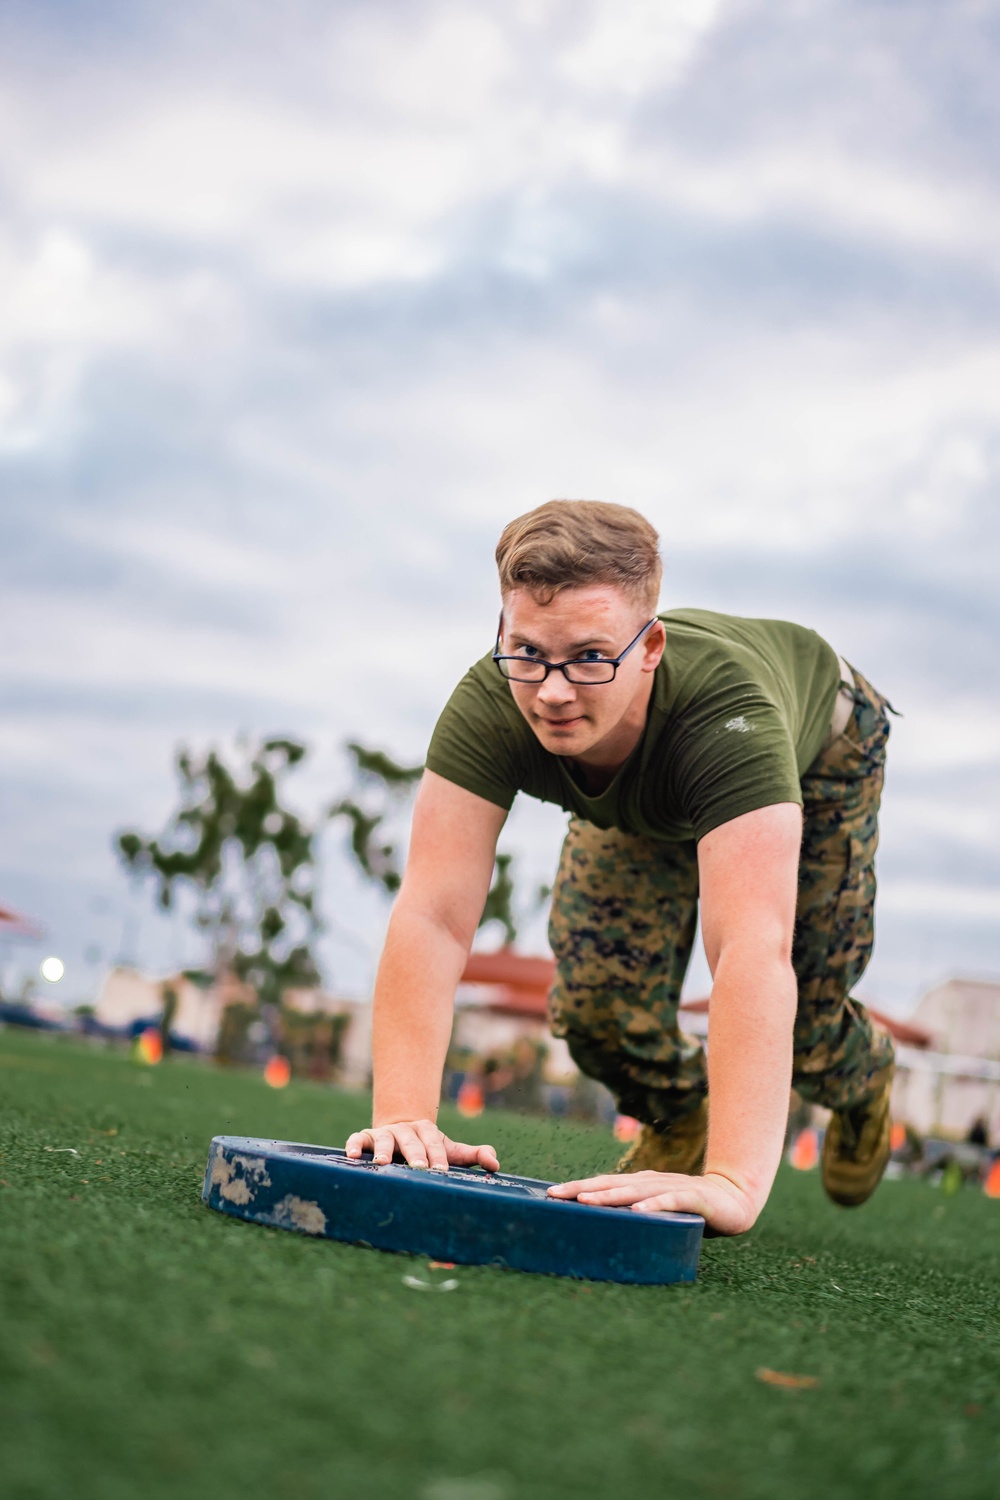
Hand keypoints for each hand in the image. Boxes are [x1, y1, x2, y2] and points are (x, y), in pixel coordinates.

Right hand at [345, 1119, 498, 1173]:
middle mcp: (405, 1130)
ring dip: (382, 1150)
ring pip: (383, 1139)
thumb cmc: (428, 1149)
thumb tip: (496, 1164)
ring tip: (382, 1163)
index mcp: (427, 1131)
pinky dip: (353, 1146)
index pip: (434, 1143)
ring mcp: (383, 1133)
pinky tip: (351, 1157)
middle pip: (411, 1141)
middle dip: (415, 1154)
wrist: (401, 1131)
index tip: (442, 1172)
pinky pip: (357, 1139)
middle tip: (419, 1169)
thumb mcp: (451, 1150)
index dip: (438, 1156)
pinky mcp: (364, 1138)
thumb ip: (474, 1155)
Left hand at [547, 1169, 757, 1235]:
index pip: (605, 1184)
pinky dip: (653, 1206)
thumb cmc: (693, 1209)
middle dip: (582, 1189)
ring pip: (635, 1191)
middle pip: (612, 1184)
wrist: (736, 1198)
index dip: (579, 1187)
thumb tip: (603, 1231)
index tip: (550, 1194)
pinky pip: (670, 1201)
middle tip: (555, 1195)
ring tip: (585, 1201)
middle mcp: (652, 1182)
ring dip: (609, 1196)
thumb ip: (637, 1216)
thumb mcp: (660, 1211)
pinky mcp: (693, 1198)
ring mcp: (672, 1188)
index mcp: (642, 1184)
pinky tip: (638, 1212)